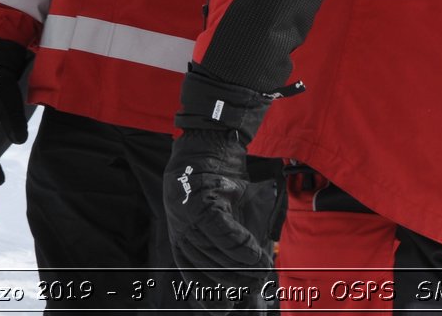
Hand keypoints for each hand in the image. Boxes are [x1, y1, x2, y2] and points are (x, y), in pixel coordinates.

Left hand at [163, 129, 271, 305]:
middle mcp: (180, 229)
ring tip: (261, 273)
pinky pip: (226, 234)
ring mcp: (189, 217)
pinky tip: (258, 255)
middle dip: (233, 282)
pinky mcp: (204, 203)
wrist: (211, 142)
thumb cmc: (219, 179)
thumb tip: (252, 268)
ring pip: (218, 253)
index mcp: (180, 235)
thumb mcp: (222, 211)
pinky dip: (243, 247)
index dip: (206, 295)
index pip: (190, 274)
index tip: (223, 310)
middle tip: (256, 286)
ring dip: (242, 267)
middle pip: (207, 268)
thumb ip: (232, 239)